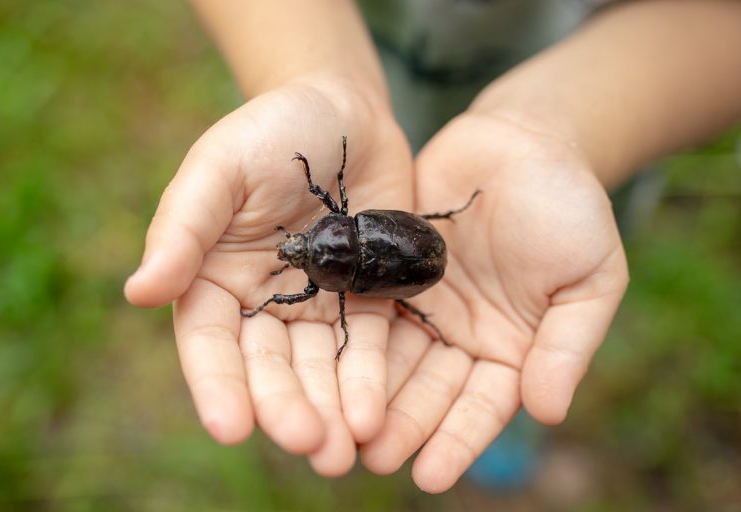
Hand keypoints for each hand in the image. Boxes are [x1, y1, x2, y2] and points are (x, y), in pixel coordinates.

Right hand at [125, 75, 411, 475]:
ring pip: (320, 368)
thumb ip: (182, 228)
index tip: (230, 428)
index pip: (210, 344)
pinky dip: (370, 379)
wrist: (344, 112)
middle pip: (270, 368)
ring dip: (332, 410)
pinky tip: (377, 414)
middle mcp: (263, 303)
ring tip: (345, 451)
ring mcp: (317, 303)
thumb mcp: (219, 167)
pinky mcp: (366, 295)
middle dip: (287, 408)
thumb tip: (138, 292)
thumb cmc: (269, 130)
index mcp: (214, 278)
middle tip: (311, 446)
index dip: (217, 387)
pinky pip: (368, 343)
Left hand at [361, 112, 628, 491]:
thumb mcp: (590, 276)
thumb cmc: (570, 205)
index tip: (430, 476)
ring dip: (366, 394)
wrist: (523, 139)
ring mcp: (422, 304)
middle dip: (401, 424)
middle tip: (367, 457)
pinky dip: (349, 340)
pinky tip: (321, 365)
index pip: (483, 405)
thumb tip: (547, 412)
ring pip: (391, 359)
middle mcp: (461, 336)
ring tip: (336, 427)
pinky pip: (366, 308)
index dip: (459, 440)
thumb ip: (569, 345)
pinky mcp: (389, 270)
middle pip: (428, 390)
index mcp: (512, 348)